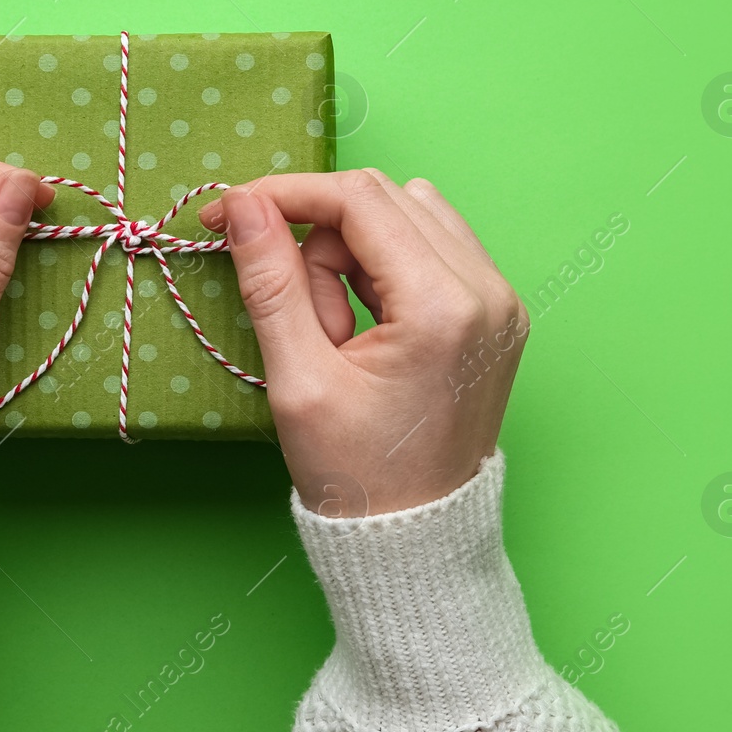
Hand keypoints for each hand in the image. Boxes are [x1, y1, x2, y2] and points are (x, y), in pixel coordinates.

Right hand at [198, 171, 528, 515]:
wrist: (416, 536)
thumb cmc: (357, 473)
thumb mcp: (298, 380)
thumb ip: (270, 282)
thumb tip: (243, 206)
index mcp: (444, 307)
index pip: (359, 201)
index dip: (286, 195)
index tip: (230, 214)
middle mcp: (488, 291)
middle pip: (384, 200)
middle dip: (320, 238)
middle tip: (297, 313)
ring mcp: (501, 300)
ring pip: (408, 215)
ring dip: (352, 253)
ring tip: (336, 330)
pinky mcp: (497, 312)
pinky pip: (431, 247)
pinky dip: (383, 269)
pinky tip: (364, 326)